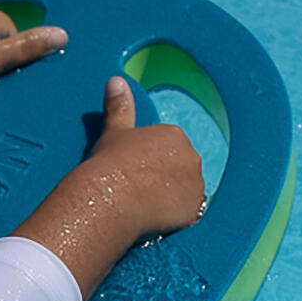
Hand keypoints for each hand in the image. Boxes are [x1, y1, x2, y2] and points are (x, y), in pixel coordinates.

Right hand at [12, 75, 205, 298]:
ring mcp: (194, 185)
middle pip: (178, 169)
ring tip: (141, 208)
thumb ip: (119, 107)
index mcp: (173, 135)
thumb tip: (115, 80)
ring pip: (183, 192)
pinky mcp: (192, 211)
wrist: (107, 200)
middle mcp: (191, 156)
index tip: (129, 173)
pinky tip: (150, 220)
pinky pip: (185, 215)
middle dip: (162, 180)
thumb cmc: (107, 165)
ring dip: (169, 199)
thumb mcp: (111, 133)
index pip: (166, 149)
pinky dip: (171, 218)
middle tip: (133, 191)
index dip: (146, 163)